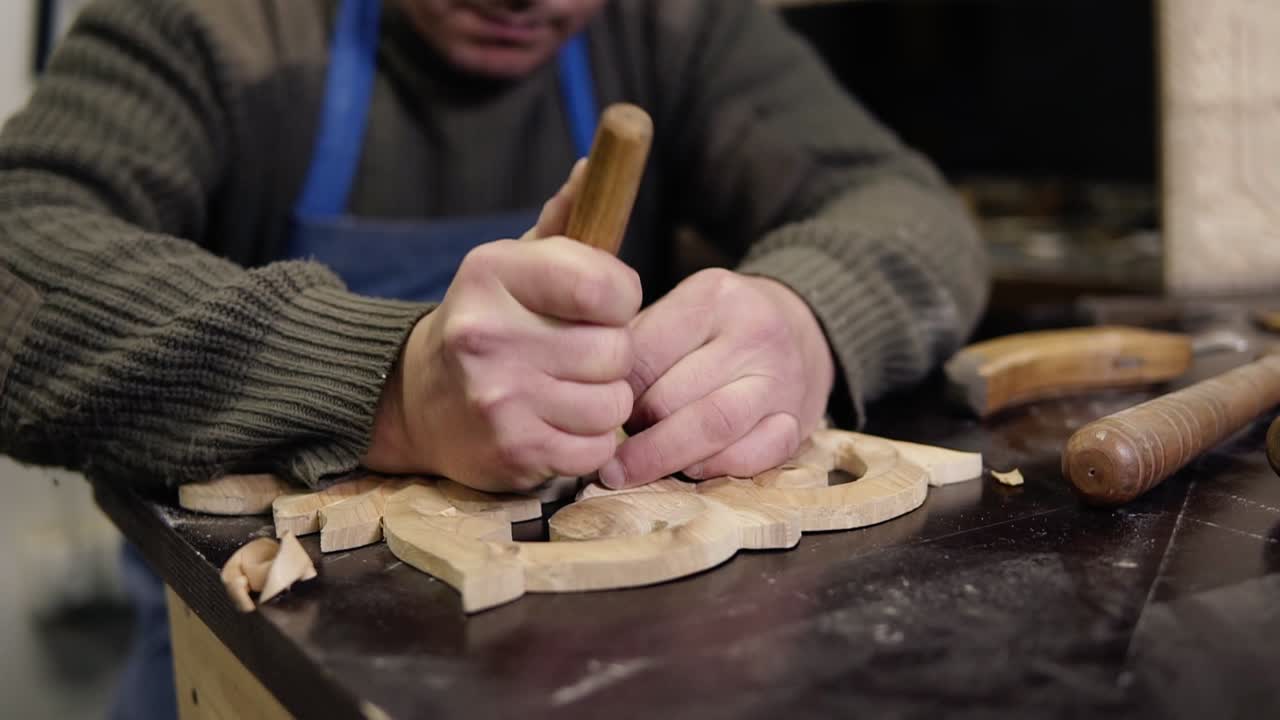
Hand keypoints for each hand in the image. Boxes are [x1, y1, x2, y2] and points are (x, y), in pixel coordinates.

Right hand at [363, 162, 642, 491]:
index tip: (602, 305)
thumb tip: (598, 165)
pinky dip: (587, 442)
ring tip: (565, 391)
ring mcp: (495, 397)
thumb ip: (566, 220)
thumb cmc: (491, 321)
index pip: (607, 286)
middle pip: (616, 351)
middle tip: (575, 355)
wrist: (417, 399)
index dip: (622, 298)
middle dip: (609, 355)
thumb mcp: (517, 263)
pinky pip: (595, 449)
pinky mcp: (508, 451)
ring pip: (611, 404)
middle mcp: (487, 332)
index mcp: (492, 271)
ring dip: (601, 402)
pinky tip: (556, 425)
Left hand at [600, 269, 834, 488]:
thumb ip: (639, 345)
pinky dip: (712, 470)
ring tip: (630, 469)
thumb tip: (587, 397)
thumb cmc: (721, 325)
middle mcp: (754, 334)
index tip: (592, 407)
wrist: (802, 328)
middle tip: (609, 443)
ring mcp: (780, 381)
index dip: (610, 391)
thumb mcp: (682, 310)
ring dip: (661, 458)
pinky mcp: (796, 423)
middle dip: (633, 429)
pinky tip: (689, 470)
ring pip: (709, 427)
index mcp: (713, 297)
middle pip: (670, 398)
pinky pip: (750, 457)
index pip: (642, 355)